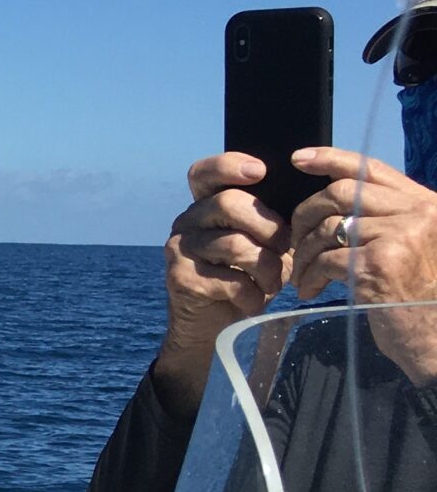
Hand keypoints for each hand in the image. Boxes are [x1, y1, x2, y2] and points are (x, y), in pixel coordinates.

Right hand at [151, 154, 287, 414]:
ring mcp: (179, 249)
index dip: (229, 165)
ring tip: (275, 282)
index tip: (261, 171)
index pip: (205, 172)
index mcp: (206, 205)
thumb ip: (273, 219)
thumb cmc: (246, 277)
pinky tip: (254, 300)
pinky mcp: (180, 278)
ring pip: (233, 244)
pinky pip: (227, 278)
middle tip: (287, 247)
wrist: (216, 326)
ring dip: (266, 266)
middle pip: (227, 204)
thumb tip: (313, 201)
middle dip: (268, 226)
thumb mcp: (263, 243)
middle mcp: (187, 221)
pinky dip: (251, 292)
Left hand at [289, 148, 436, 381]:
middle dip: (305, 216)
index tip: (298, 159)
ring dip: (304, 253)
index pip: (371, 169)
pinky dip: (310, 275)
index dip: (330, 158)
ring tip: (301, 275)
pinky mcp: (380, 264)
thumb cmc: (417, 295)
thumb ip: (385, 217)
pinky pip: (325, 260)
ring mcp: (401, 237)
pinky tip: (311, 290)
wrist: (435, 338)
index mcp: (426, 204)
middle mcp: (418, 214)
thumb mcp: (411, 245)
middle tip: (293, 243)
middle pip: (340, 194)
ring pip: (328, 228)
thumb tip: (331, 197)